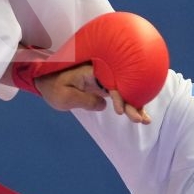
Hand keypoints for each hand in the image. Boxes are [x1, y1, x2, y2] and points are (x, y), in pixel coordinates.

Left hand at [13, 12, 169, 108]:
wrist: (48, 82)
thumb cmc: (54, 87)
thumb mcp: (64, 97)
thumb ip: (84, 100)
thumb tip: (103, 104)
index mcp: (91, 72)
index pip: (110, 83)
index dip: (118, 96)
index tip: (119, 110)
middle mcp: (101, 75)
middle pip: (122, 87)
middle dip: (132, 103)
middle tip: (140, 120)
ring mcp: (104, 81)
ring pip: (124, 92)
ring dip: (135, 106)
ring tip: (145, 121)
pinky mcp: (104, 88)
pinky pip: (120, 96)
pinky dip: (129, 106)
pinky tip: (139, 116)